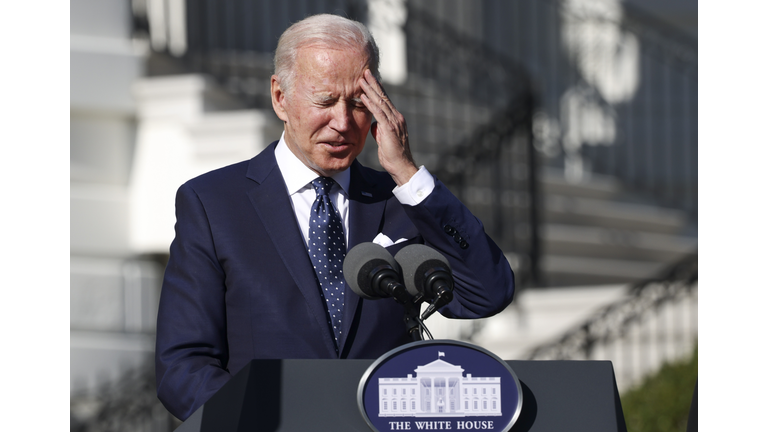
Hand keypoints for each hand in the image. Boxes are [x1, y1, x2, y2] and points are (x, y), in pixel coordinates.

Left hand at [359, 69, 418, 185]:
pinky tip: (363, 96)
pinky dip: (370, 103)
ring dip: (370, 90)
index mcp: (396, 119)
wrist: (402, 166)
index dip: (377, 89)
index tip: (370, 80)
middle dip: (374, 84)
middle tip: (365, 72)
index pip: (385, 101)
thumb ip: (379, 130)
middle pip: (383, 97)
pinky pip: (378, 112)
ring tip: (361, 79)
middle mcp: (397, 117)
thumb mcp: (383, 140)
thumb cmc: (393, 156)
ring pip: (380, 102)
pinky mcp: (390, 128)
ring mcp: (394, 122)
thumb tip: (373, 125)